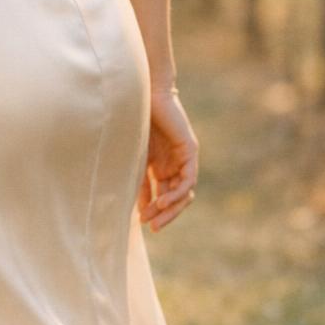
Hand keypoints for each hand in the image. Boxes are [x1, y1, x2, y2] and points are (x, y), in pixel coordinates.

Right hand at [137, 86, 198, 232]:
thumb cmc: (135, 121)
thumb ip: (138, 180)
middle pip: (176, 198)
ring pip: (184, 192)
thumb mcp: (135, 158)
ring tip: (155, 216)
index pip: (162, 195)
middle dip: (165, 215)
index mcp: (161, 166)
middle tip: (153, 228)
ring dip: (170, 207)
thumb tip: (134, 206)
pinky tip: (163, 201)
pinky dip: (176, 193)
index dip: (153, 211)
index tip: (141, 223)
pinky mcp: (190, 151)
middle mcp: (174, 164)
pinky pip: (187, 180)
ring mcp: (184, 158)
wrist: (144, 96)